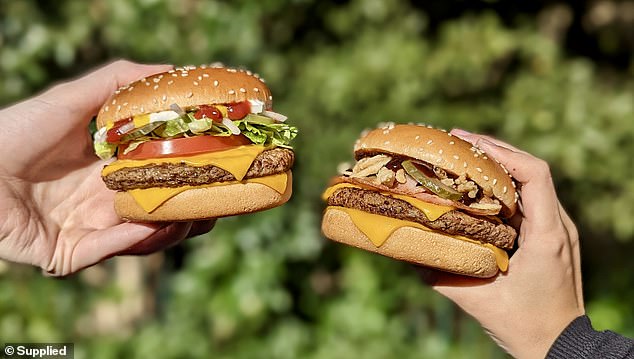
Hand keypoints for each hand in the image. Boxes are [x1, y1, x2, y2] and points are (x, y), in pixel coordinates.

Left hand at [0, 60, 214, 275]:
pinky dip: (134, 239)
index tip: (223, 162)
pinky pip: (109, 250)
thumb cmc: (15, 130)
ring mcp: (89, 230)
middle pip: (161, 212)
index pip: (162, 177)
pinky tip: (157, 225)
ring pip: (143, 237)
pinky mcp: (69, 256)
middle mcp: (105, 203)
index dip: (193, 173)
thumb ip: (118, 83)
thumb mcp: (72, 100)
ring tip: (196, 214)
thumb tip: (172, 70)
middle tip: (221, 200)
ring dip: (172, 227)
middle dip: (195, 209)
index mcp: (110, 171)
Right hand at [421, 129, 583, 358]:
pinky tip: (476, 189)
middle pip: (530, 171)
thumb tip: (406, 254)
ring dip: (497, 167)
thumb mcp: (477, 301)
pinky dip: (502, 188)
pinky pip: (527, 201)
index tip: (467, 142)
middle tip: (456, 141)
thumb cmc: (525, 326)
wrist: (559, 346)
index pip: (534, 174)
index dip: (501, 152)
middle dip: (493, 151)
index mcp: (547, 235)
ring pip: (530, 183)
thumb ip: (440, 277)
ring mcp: (556, 230)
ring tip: (462, 158)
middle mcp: (557, 226)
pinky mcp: (549, 237)